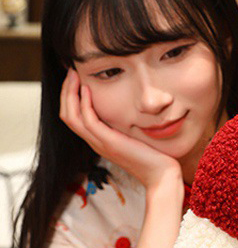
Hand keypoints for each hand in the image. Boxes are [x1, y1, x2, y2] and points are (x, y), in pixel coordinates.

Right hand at [59, 68, 182, 191]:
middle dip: (66, 92)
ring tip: (74, 75)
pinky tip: (88, 89)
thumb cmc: (155, 157)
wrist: (161, 176)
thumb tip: (130, 106)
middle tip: (70, 72)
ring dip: (70, 93)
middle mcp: (95, 142)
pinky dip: (84, 104)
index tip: (76, 78)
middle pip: (67, 115)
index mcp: (99, 140)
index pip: (74, 117)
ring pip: (71, 117)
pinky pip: (88, 121)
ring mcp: (100, 143)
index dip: (71, 97)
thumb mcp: (136, 135)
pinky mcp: (109, 143)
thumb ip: (128, 124)